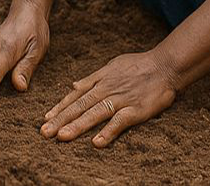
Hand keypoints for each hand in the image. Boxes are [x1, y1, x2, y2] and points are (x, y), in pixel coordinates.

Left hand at [41, 50, 179, 146]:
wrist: (165, 66)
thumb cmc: (138, 66)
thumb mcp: (111, 67)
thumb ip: (92, 79)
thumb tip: (74, 85)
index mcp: (99, 80)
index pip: (75, 96)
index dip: (60, 108)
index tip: (45, 118)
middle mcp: (106, 90)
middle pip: (79, 106)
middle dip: (60, 120)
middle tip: (44, 132)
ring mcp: (120, 99)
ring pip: (94, 113)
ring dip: (77, 125)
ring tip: (62, 137)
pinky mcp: (135, 110)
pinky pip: (119, 121)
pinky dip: (108, 132)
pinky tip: (96, 142)